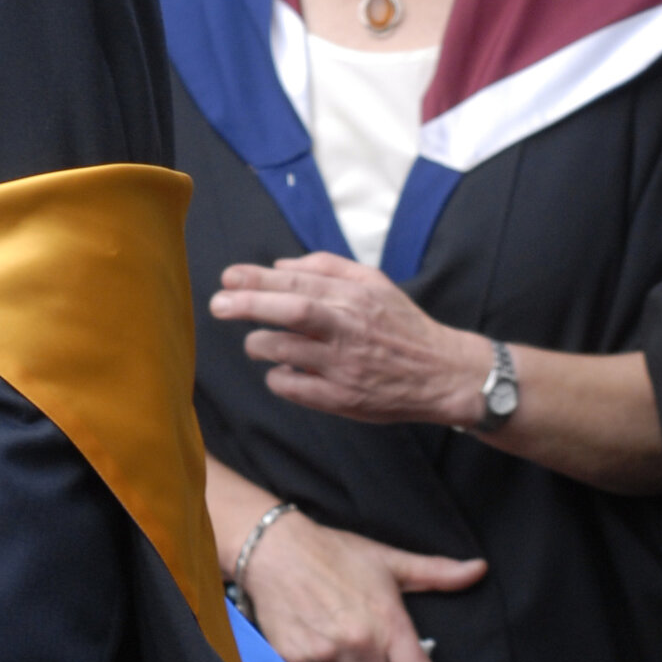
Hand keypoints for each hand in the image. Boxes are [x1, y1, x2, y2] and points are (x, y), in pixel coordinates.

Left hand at [212, 254, 489, 427]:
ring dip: (258, 344)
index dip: (257, 279)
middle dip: (248, 304)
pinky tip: (280, 370)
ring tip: (254, 343)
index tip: (228, 277)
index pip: (297, 281)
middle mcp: (349, 328)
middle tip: (218, 304)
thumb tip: (280, 264)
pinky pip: (293, 386)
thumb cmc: (402, 325)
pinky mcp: (342, 398)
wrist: (443, 373)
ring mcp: (344, 364)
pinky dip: (277, 377)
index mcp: (355, 296)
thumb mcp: (375, 283)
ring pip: (285, 349)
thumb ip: (328, 267)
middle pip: (291, 310)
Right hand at [240, 506, 481, 661]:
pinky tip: (314, 642)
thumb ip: (437, 573)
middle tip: (370, 657)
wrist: (275, 549)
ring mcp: (325, 655)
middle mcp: (359, 645)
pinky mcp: (293, 661)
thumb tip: (479, 570)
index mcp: (388, 623)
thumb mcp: (389, 560)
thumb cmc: (335, 553)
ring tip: (338, 645)